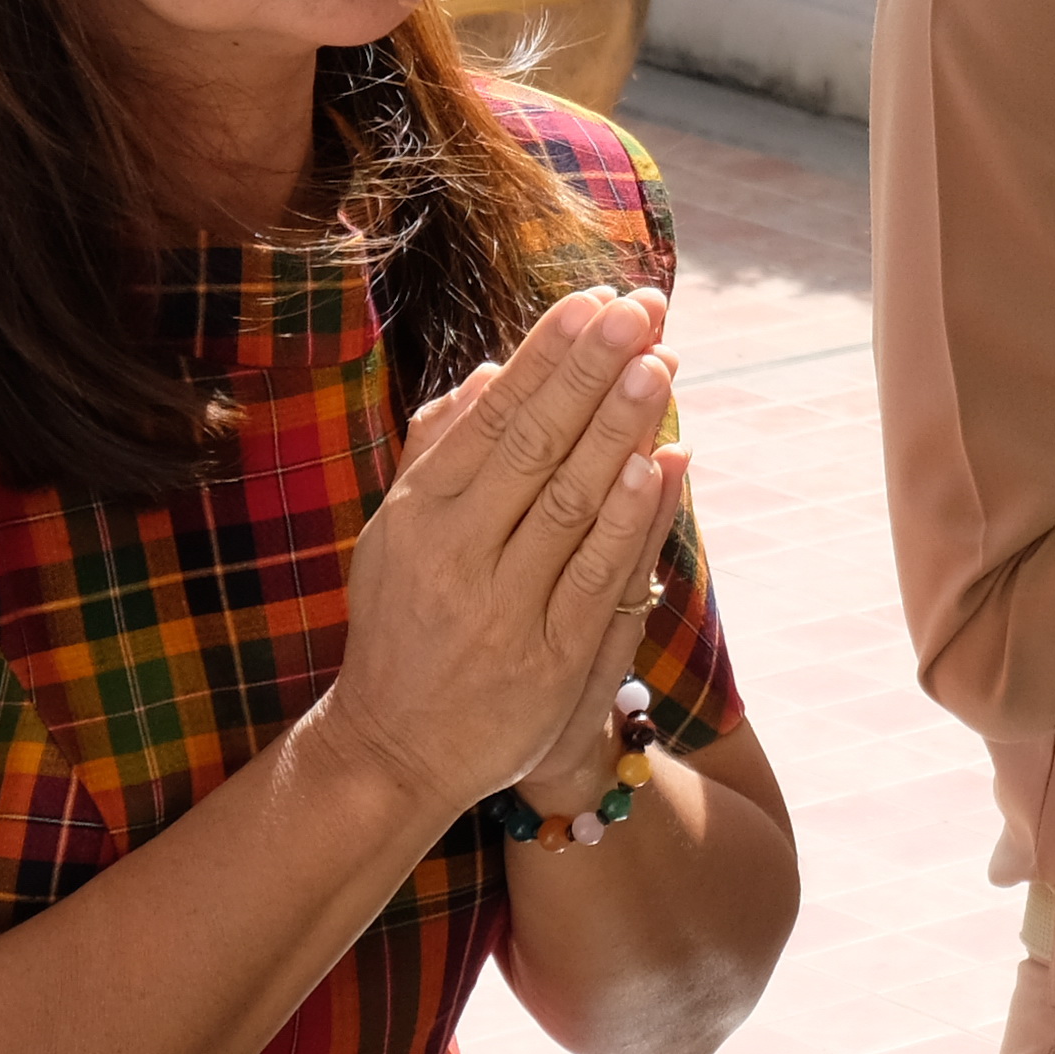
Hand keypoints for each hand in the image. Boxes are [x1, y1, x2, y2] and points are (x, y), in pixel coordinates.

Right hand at [305, 287, 679, 823]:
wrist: (393, 752)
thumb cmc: (402, 627)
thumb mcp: (398, 533)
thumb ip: (439, 452)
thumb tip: (485, 374)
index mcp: (420, 514)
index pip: (492, 416)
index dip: (547, 355)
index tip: (594, 301)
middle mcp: (457, 554)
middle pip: (535, 445)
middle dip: (592, 371)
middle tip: (641, 310)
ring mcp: (504, 609)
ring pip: (571, 503)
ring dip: (619, 430)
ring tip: (661, 365)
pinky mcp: (548, 662)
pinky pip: (594, 579)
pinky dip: (630, 520)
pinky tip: (660, 463)